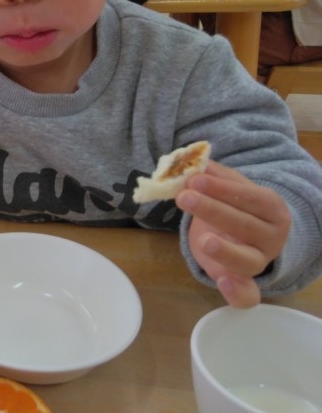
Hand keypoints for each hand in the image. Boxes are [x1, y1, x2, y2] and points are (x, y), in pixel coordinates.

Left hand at [176, 161, 291, 307]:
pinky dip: (238, 293)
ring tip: (203, 240)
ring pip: (247, 260)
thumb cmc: (235, 204)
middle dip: (213, 210)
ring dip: (225, 251)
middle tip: (184, 197)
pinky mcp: (245, 281)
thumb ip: (213, 175)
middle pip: (244, 225)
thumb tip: (195, 161)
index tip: (195, 179)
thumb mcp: (227, 186)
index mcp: (270, 207)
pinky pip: (248, 294)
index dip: (222, 189)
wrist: (245, 231)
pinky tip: (223, 283)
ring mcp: (260, 260)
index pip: (249, 197)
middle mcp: (271, 236)